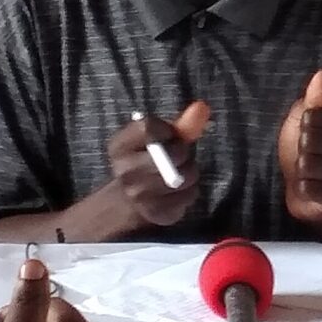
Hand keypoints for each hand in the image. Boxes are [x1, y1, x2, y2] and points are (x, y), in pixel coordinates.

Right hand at [97, 101, 211, 231]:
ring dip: (191, 173)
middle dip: (183, 153)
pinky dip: (190, 191)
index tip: (170, 136)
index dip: (168, 130)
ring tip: (181, 173)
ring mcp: (139, 195)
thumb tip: (202, 107)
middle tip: (179, 157)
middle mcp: (125, 171)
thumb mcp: (156, 140)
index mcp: (119, 146)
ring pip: (185, 176)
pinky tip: (179, 190)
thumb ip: (179, 125)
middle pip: (171, 153)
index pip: (147, 127)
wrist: (128, 201)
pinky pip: (189, 195)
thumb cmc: (146, 161)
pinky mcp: (156, 213)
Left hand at [277, 69, 321, 221]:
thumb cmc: (309, 150)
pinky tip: (311, 188)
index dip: (302, 128)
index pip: (312, 118)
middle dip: (300, 151)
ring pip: (307, 164)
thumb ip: (316, 98)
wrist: (312, 192)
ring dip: (300, 171)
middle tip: (308, 157)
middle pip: (308, 141)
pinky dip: (302, 188)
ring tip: (310, 173)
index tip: (310, 135)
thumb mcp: (307, 120)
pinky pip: (307, 188)